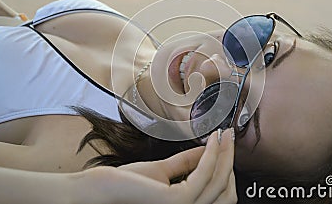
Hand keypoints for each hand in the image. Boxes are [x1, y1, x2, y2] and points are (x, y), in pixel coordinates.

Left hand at [76, 129, 236, 203]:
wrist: (100, 190)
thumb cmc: (126, 185)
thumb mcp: (163, 172)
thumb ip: (186, 164)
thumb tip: (207, 151)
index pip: (220, 196)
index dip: (227, 170)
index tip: (227, 147)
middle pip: (225, 191)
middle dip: (230, 161)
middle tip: (231, 138)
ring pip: (219, 182)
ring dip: (225, 155)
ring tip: (225, 135)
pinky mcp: (178, 201)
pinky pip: (204, 175)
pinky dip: (211, 155)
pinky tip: (212, 140)